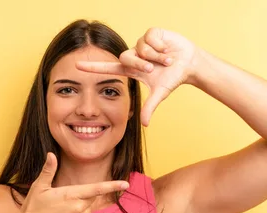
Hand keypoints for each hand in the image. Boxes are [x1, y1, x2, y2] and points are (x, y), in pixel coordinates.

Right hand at [18, 152, 128, 212]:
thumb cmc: (32, 209)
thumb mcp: (38, 187)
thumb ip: (48, 171)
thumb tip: (51, 154)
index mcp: (71, 195)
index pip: (97, 189)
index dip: (113, 186)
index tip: (126, 184)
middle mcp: (78, 209)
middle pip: (90, 199)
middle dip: (80, 198)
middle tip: (62, 202)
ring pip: (86, 212)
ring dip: (78, 210)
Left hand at [76, 27, 199, 125]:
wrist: (189, 64)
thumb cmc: (172, 78)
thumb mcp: (160, 93)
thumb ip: (150, 107)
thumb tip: (145, 125)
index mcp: (131, 69)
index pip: (108, 68)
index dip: (93, 68)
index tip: (76, 66)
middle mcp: (134, 55)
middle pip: (126, 57)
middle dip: (141, 64)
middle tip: (153, 68)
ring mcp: (142, 43)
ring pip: (140, 47)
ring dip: (155, 56)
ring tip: (166, 60)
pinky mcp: (152, 33)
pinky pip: (150, 38)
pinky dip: (160, 46)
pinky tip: (167, 49)